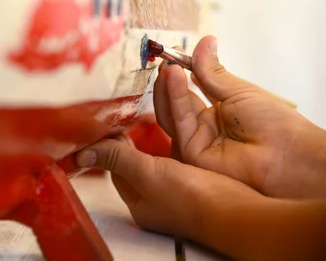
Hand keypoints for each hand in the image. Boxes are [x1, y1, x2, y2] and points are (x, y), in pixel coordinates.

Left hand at [75, 138, 325, 260]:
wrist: (242, 214)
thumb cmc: (196, 201)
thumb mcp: (150, 175)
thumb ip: (119, 160)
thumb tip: (84, 154)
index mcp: (140, 202)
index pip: (116, 168)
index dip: (111, 144)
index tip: (110, 122)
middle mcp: (156, 198)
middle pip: (135, 161)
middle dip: (130, 138)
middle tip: (127, 114)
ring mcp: (177, 191)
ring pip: (156, 157)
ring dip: (152, 136)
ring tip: (149, 114)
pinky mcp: (197, 182)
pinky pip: (177, 156)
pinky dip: (173, 140)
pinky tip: (176, 127)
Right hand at [154, 35, 325, 197]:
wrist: (286, 155)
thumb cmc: (273, 124)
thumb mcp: (239, 91)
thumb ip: (213, 72)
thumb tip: (205, 43)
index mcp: (221, 111)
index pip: (194, 88)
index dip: (184, 70)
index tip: (175, 52)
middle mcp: (206, 125)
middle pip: (178, 101)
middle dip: (170, 78)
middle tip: (166, 57)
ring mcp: (197, 139)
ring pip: (172, 112)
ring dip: (168, 86)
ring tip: (168, 65)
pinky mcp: (190, 152)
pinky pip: (178, 121)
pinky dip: (173, 97)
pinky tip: (174, 76)